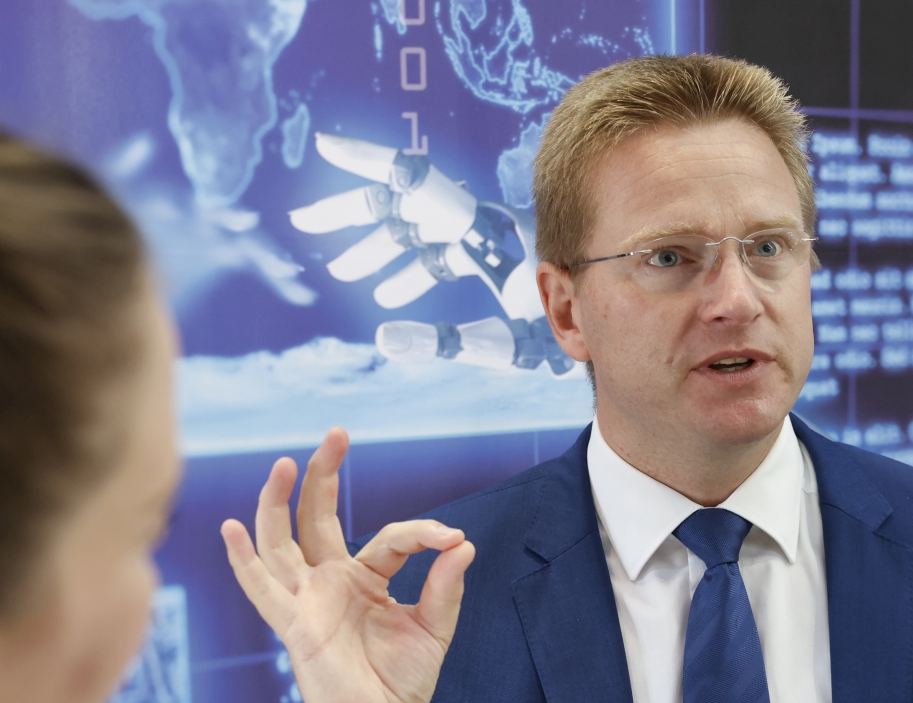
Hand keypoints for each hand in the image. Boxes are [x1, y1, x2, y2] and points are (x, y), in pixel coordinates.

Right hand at [220, 427, 473, 702]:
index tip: (452, 538)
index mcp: (366, 580)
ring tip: (283, 463)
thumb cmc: (401, 682)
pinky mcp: (294, 625)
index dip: (422, 533)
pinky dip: (242, 560)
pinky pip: (262, 589)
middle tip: (336, 434)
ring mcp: (308, 600)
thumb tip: (462, 544)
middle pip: (317, 517)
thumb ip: (445, 588)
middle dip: (324, 474)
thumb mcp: (434, 630)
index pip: (389, 538)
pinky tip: (231, 528)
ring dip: (279, 502)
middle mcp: (331, 582)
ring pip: (282, 541)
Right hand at [287, 134, 577, 374]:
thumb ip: (445, 341)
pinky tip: (387, 293)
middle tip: (306, 227)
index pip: (417, 184)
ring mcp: (481, 236)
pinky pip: (433, 250)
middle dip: (353, 215)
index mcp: (483, 229)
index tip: (326, 149)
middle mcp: (479, 223)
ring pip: (412, 227)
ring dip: (375, 249)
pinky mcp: (485, 254)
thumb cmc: (564, 334)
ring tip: (344, 272)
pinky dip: (406, 267)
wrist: (606, 333)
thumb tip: (383, 339)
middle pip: (402, 203)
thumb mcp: (507, 342)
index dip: (370, 162)